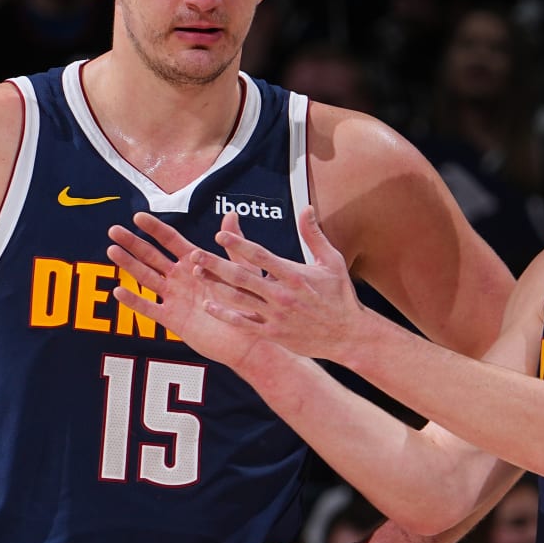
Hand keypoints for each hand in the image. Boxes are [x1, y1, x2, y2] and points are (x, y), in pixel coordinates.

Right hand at [108, 212, 269, 372]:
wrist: (250, 339)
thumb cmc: (250, 304)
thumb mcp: (243, 271)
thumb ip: (233, 245)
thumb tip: (230, 215)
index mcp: (196, 263)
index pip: (170, 240)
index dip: (154, 229)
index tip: (138, 216)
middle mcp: (182, 278)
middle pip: (151, 256)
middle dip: (133, 243)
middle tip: (114, 230)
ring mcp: (175, 298)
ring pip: (146, 278)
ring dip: (128, 265)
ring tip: (112, 250)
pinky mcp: (172, 320)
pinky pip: (149, 309)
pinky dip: (134, 301)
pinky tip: (118, 291)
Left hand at [205, 205, 367, 361]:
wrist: (348, 334)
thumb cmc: (341, 296)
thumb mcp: (332, 261)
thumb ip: (314, 235)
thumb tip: (307, 208)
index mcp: (294, 274)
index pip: (260, 255)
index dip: (238, 244)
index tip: (220, 234)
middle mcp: (282, 294)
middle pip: (242, 276)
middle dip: (215, 264)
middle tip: (194, 254)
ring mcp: (276, 315)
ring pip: (238, 299)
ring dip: (214, 286)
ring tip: (196, 275)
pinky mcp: (274, 333)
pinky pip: (243, 323)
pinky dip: (224, 314)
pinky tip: (208, 304)